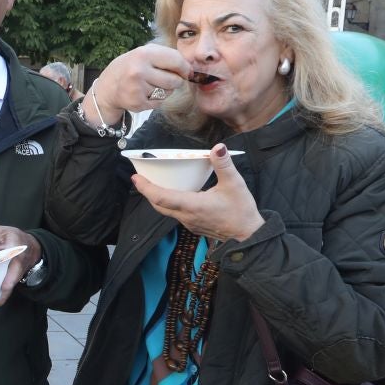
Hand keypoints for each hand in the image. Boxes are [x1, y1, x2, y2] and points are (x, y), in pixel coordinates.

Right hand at [84, 42, 196, 124]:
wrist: (107, 88)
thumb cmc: (130, 68)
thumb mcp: (143, 54)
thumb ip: (165, 57)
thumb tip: (189, 68)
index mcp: (143, 54)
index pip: (176, 60)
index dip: (185, 68)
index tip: (187, 72)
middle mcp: (139, 71)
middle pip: (174, 80)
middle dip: (175, 81)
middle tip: (165, 79)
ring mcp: (138, 88)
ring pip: (168, 92)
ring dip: (165, 90)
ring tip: (151, 85)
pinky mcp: (138, 103)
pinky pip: (159, 102)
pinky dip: (156, 99)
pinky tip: (144, 93)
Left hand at [132, 145, 264, 242]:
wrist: (249, 236)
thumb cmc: (242, 211)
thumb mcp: (235, 184)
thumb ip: (224, 164)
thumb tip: (217, 147)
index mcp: (193, 206)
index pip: (162, 198)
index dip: (146, 188)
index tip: (136, 178)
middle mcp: (187, 217)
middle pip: (159, 205)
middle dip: (147, 192)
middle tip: (140, 179)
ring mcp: (189, 223)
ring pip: (166, 211)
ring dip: (158, 198)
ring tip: (154, 184)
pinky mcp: (194, 226)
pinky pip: (176, 214)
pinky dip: (169, 203)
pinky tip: (174, 194)